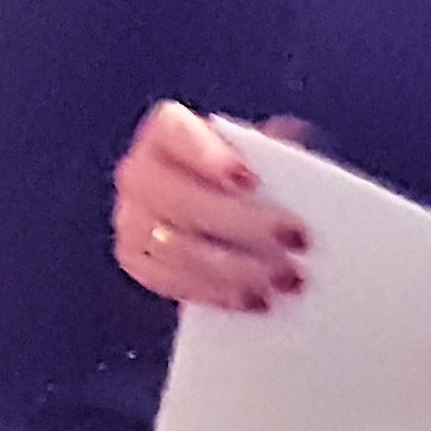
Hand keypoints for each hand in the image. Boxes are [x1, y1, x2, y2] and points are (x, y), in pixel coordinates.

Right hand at [112, 102, 311, 312]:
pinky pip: (171, 281)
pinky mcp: (134, 258)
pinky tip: (256, 298)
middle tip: (296, 238)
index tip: (251, 179)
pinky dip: (217, 293)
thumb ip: (276, 158)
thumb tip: (298, 175)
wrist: (219, 213)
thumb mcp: (262, 156)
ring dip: (238, 269)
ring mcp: (131, 218)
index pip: (172, 131)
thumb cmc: (247, 176)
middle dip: (243, 224)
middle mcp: (139, 172)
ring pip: (179, 249)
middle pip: (181, 200)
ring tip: (286, 278)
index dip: (208, 156)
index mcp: (166, 133)